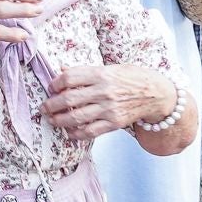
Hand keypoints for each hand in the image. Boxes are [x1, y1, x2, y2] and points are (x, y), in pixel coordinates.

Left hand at [43, 65, 169, 139]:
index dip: (55, 83)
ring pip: (77, 117)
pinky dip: (76, 134)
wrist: (157, 94)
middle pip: (69, 99)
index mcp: (101, 74)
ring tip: (52, 120)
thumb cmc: (131, 78)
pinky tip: (69, 133)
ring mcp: (109, 108)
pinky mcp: (114, 123)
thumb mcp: (111, 67)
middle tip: (44, 107)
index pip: (69, 77)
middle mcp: (104, 91)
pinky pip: (90, 131)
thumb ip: (86, 70)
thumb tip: (61, 68)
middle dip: (51, 104)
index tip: (51, 87)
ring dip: (59, 120)